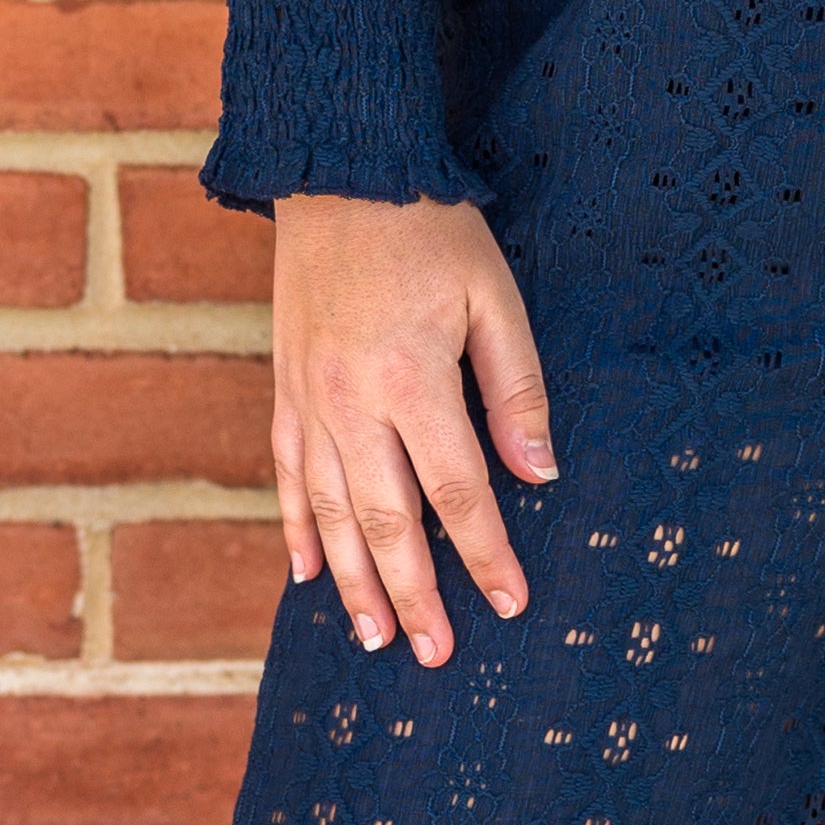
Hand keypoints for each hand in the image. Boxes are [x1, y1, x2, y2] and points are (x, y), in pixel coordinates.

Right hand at [269, 192, 554, 665]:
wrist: (339, 171)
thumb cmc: (431, 230)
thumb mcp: (494, 297)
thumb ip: (516, 389)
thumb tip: (540, 473)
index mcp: (411, 381)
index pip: (458, 492)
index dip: (486, 554)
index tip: (510, 604)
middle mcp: (350, 403)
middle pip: (387, 521)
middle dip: (415, 593)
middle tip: (437, 654)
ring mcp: (308, 399)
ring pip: (330, 513)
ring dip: (354, 581)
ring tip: (377, 636)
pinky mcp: (285, 387)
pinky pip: (288, 475)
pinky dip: (297, 529)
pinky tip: (307, 574)